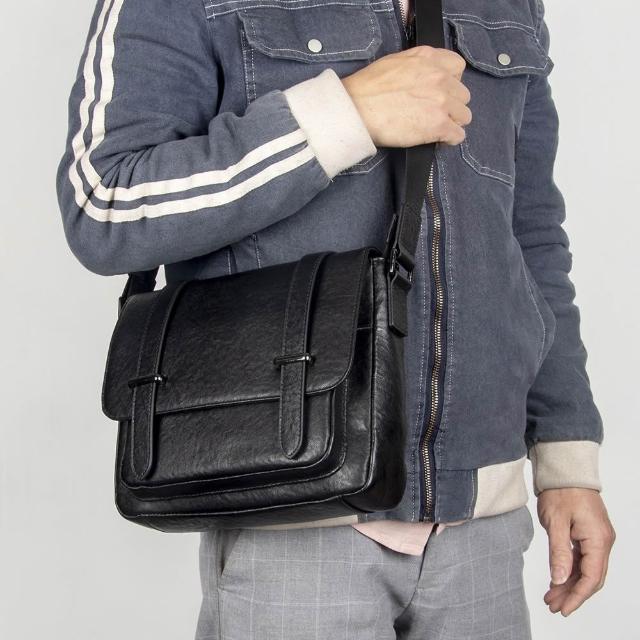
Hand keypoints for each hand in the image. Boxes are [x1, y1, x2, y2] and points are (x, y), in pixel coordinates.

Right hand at [341, 45, 471, 147]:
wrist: (356, 109)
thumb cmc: (367, 88)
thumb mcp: (395, 62)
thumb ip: (417, 65)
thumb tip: (424, 76)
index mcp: (429, 59)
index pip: (458, 67)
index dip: (451, 82)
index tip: (440, 92)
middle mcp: (440, 77)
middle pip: (463, 95)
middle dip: (451, 105)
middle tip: (434, 114)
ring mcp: (442, 102)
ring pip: (464, 116)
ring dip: (452, 123)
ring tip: (435, 129)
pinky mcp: (439, 125)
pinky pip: (458, 136)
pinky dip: (449, 140)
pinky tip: (437, 141)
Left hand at [537, 488, 615, 615]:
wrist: (565, 470)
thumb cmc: (561, 491)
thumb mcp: (555, 522)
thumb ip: (558, 553)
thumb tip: (559, 580)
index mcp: (598, 539)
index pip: (591, 577)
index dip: (577, 596)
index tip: (563, 609)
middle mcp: (602, 541)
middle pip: (590, 577)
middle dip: (572, 593)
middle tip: (552, 605)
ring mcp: (597, 538)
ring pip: (585, 569)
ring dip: (569, 584)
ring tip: (550, 596)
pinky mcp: (588, 534)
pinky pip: (582, 559)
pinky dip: (569, 570)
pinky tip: (557, 579)